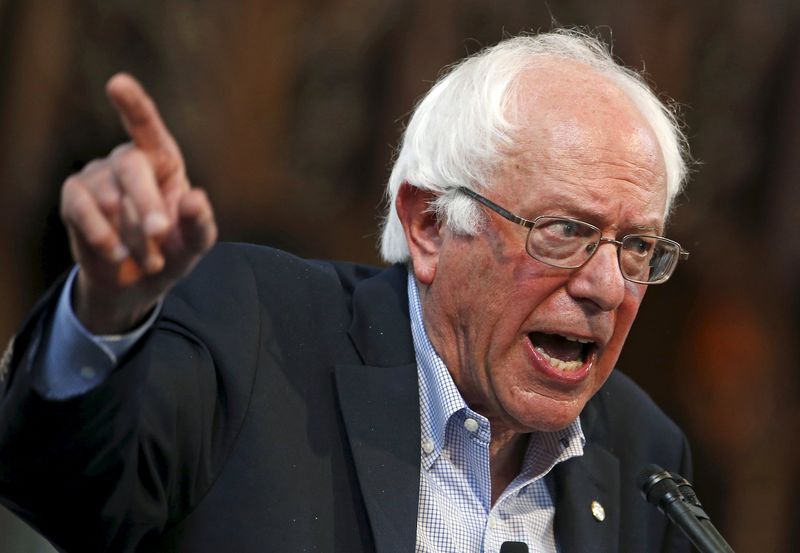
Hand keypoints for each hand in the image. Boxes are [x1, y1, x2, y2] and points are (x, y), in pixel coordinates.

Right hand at [61, 73, 216, 333]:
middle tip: (159, 232)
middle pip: (131, 167)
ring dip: (134, 237)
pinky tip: (117, 253)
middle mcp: (128, 160)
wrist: (140, 281)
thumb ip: (200, 222)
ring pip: (112, 200)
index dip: (133, 104)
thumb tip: (196, 198)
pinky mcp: (74, 198)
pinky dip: (102, 235)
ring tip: (151, 260)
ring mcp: (98, 176)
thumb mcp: (196, 242)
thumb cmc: (174, 249)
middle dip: (147, 204)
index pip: (147, 126)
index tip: (117, 83)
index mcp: (164, 160)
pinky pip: (82, 210)